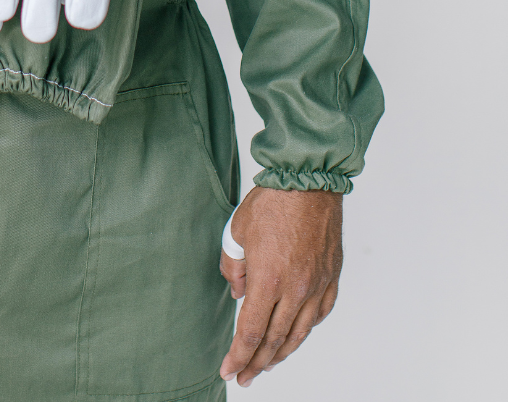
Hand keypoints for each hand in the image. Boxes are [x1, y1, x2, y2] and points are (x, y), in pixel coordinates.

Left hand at [219, 187, 342, 386]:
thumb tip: (238, 293)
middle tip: (244, 377)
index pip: (250, 332)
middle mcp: (295, 290)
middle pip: (274, 340)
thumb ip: (233, 266)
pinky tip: (296, 334)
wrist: (309, 181)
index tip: (228, 370)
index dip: (238, 356)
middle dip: (256, 363)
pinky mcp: (331, 278)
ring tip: (267, 364)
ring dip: (281, 353)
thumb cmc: (272, 202)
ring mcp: (317, 286)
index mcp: (268, 281)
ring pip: (299, 333)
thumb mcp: (237, 231)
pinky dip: (305, 329)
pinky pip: (319, 314)